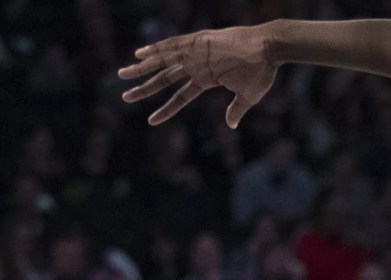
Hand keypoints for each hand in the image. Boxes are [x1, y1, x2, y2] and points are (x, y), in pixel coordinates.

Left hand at [119, 27, 277, 127]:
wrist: (268, 49)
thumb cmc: (262, 72)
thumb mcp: (248, 98)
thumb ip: (236, 111)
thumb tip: (231, 125)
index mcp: (207, 79)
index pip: (180, 97)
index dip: (165, 109)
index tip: (150, 120)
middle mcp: (196, 66)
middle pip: (164, 78)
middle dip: (144, 87)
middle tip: (124, 96)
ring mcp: (195, 54)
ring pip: (162, 62)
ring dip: (142, 69)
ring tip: (122, 75)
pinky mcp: (198, 42)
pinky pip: (173, 45)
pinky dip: (156, 49)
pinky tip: (140, 54)